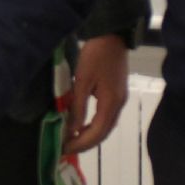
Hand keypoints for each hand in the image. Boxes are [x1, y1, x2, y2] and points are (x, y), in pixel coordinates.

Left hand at [62, 33, 130, 154]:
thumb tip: (71, 129)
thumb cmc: (95, 55)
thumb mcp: (82, 80)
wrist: (113, 36)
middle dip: (85, 143)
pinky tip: (82, 125)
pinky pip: (106, 117)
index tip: (65, 149)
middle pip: (103, 133)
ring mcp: (120, 99)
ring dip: (89, 135)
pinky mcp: (117, 94)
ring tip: (71, 140)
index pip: (97, 133)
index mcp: (111, 103)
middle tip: (66, 148)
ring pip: (105, 126)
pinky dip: (94, 125)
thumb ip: (77, 106)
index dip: (81, 143)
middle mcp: (118, 104)